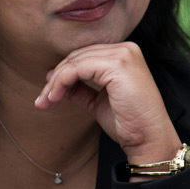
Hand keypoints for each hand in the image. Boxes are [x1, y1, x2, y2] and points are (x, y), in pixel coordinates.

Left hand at [34, 42, 180, 166]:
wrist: (148, 139)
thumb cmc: (128, 123)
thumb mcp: (97, 101)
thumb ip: (79, 88)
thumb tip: (54, 80)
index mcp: (123, 54)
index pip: (84, 56)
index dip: (62, 73)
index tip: (47, 94)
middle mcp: (125, 49)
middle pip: (77, 57)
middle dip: (55, 79)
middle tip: (41, 101)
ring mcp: (123, 54)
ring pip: (74, 61)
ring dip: (55, 83)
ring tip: (45, 102)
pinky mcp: (117, 64)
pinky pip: (78, 68)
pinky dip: (62, 82)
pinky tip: (55, 97)